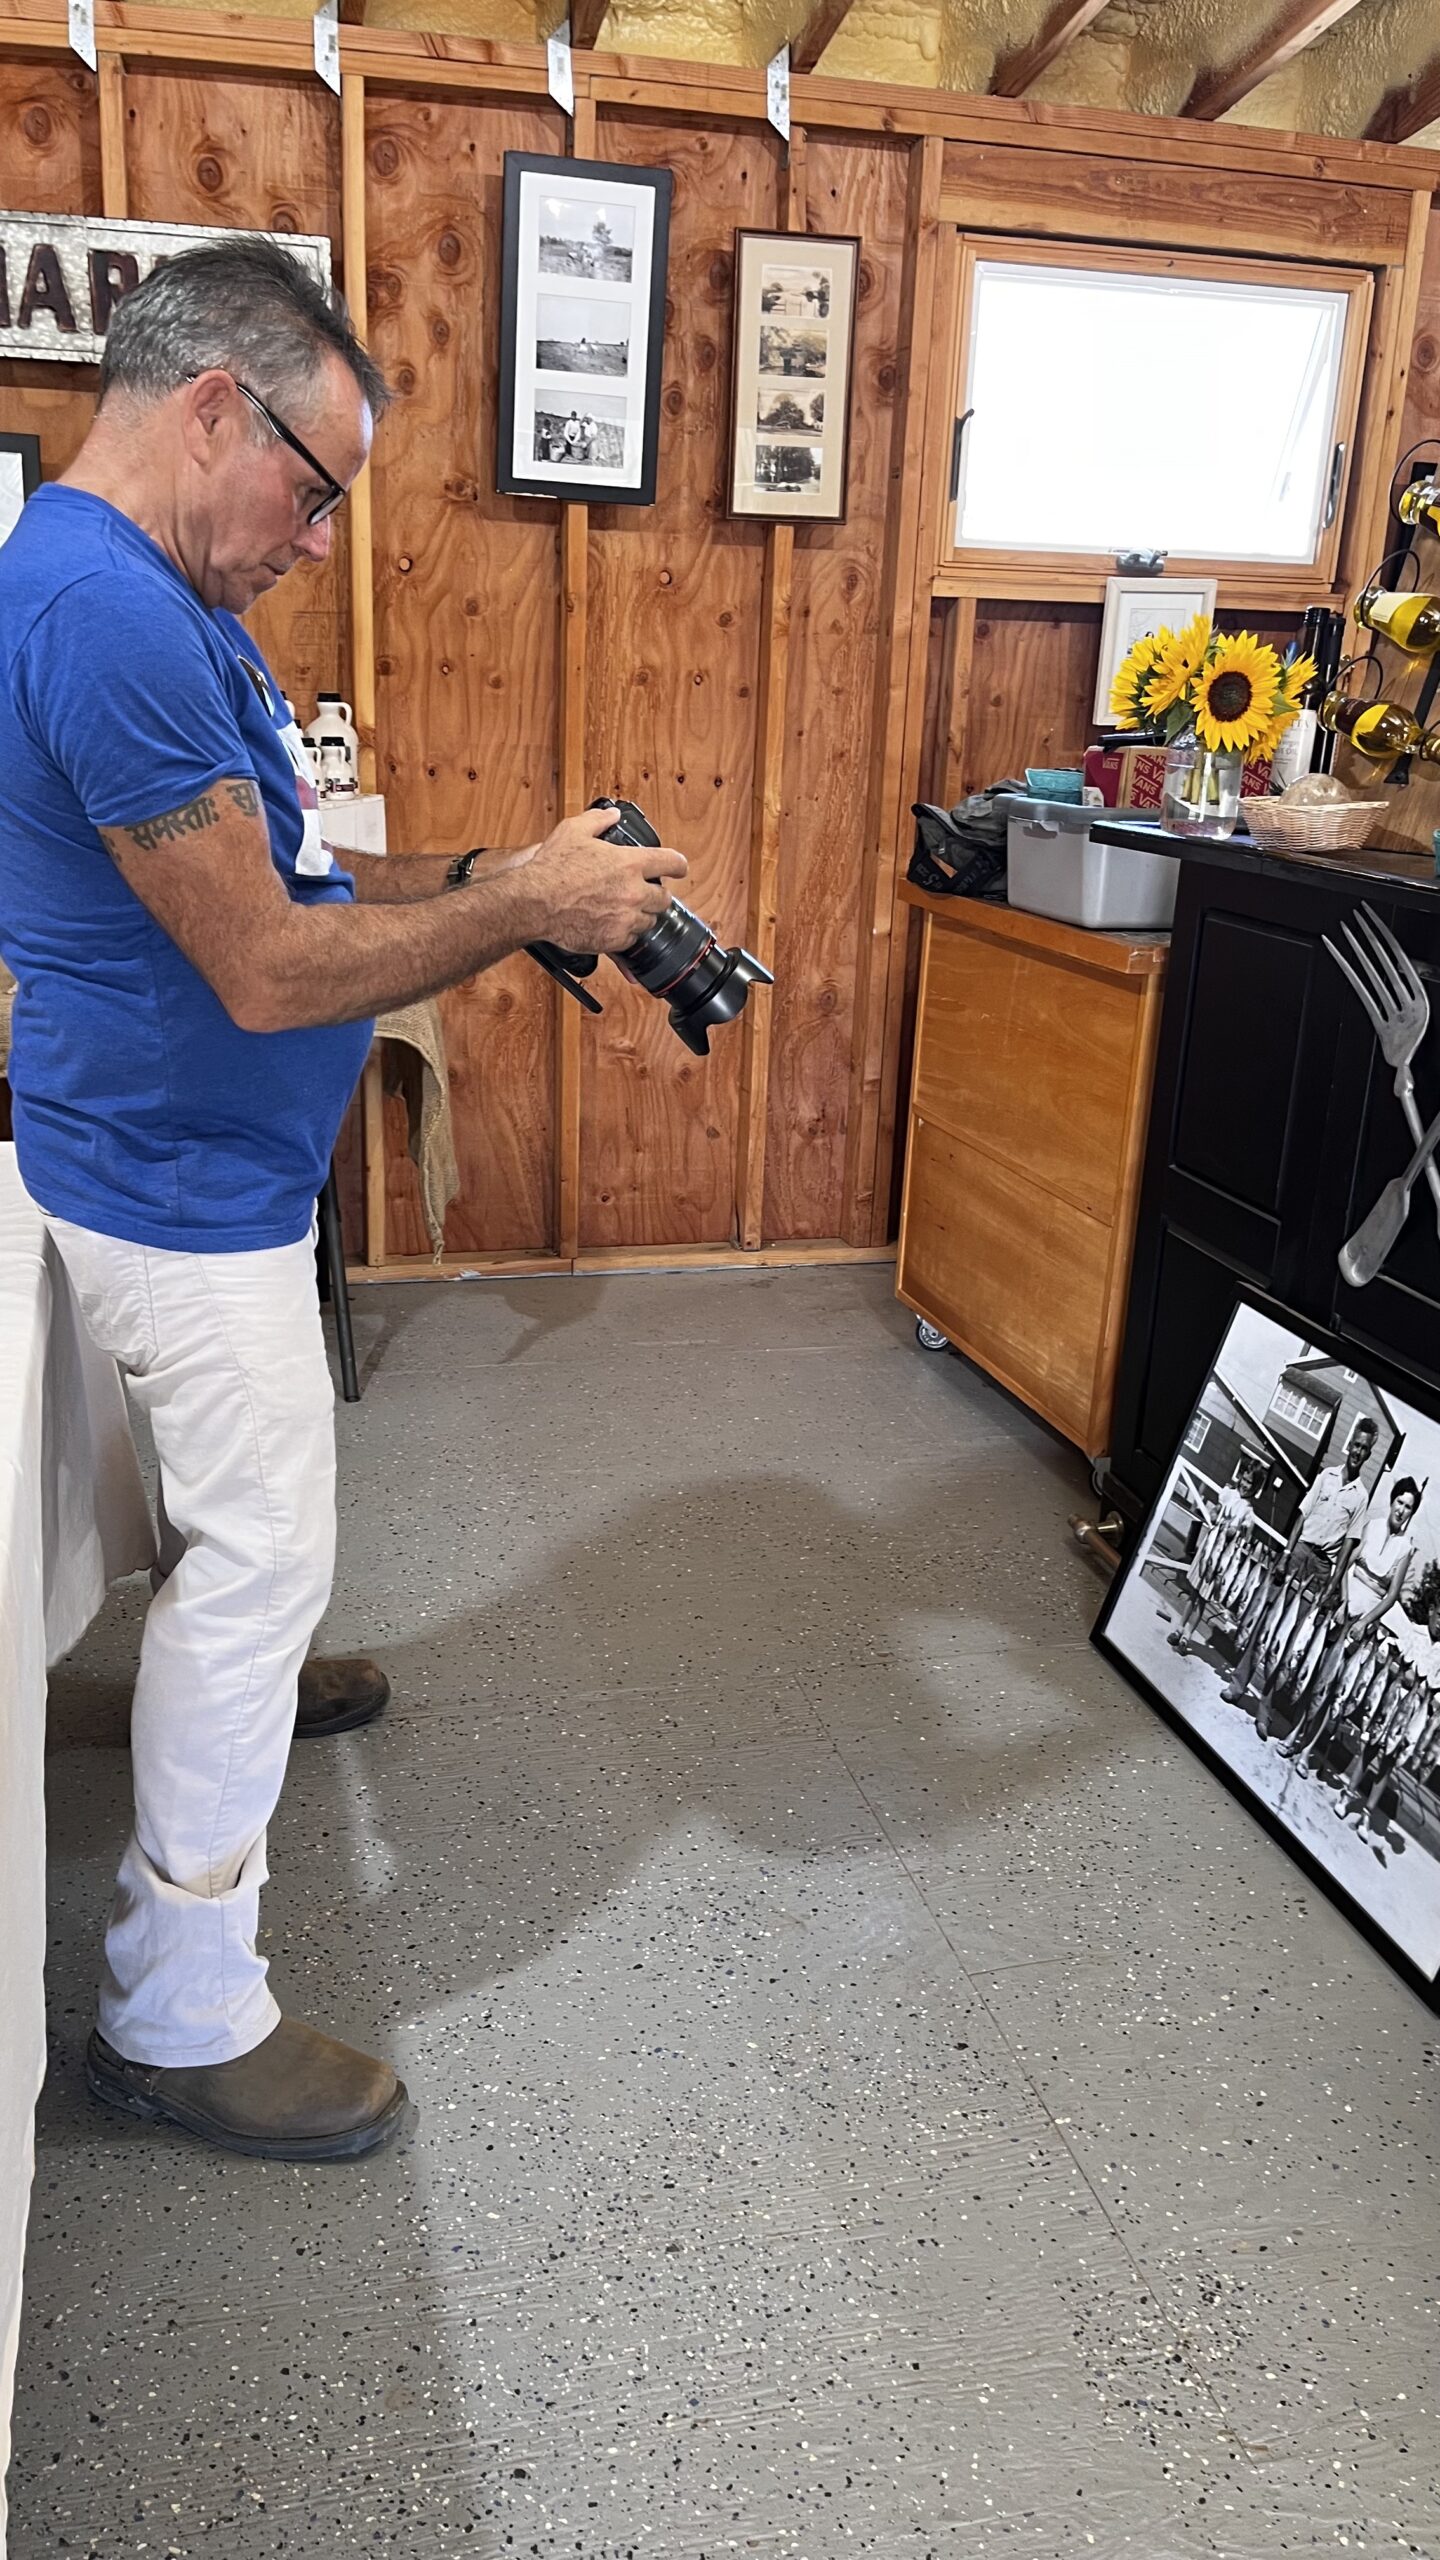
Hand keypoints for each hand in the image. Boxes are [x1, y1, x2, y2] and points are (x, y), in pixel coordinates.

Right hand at [520, 806, 688, 955]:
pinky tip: (610, 924)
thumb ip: (598, 820)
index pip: (672, 863)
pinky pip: (631, 939)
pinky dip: (624, 933)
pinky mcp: (614, 940)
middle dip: (655, 894)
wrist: (534, 903)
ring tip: (621, 908)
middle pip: (664, 898)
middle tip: (641, 892)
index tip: (678, 868)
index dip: (678, 865)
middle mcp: (633, 892)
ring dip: (640, 915)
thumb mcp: (573, 831)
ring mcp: (626, 918)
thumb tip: (612, 815)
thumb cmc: (551, 868)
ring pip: (649, 921)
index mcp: (630, 863)